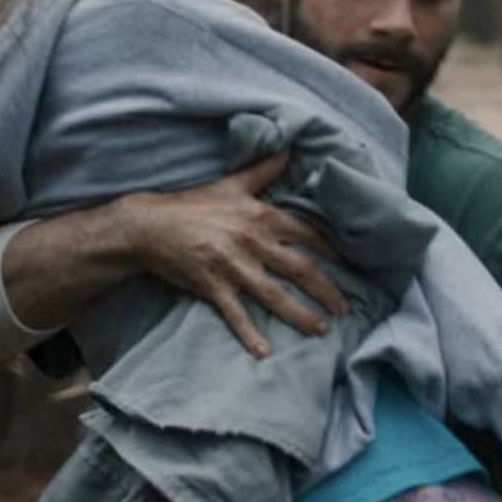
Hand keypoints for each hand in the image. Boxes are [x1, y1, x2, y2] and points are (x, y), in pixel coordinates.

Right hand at [119, 152, 348, 355]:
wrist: (148, 224)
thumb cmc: (193, 203)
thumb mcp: (231, 183)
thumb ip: (264, 169)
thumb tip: (290, 148)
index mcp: (260, 216)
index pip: (307, 233)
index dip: (332, 250)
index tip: (352, 265)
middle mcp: (252, 240)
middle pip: (299, 269)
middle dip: (326, 290)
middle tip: (345, 309)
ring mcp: (231, 265)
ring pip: (274, 294)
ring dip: (299, 315)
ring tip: (320, 330)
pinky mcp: (211, 285)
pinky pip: (235, 313)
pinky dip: (249, 333)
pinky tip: (264, 352)